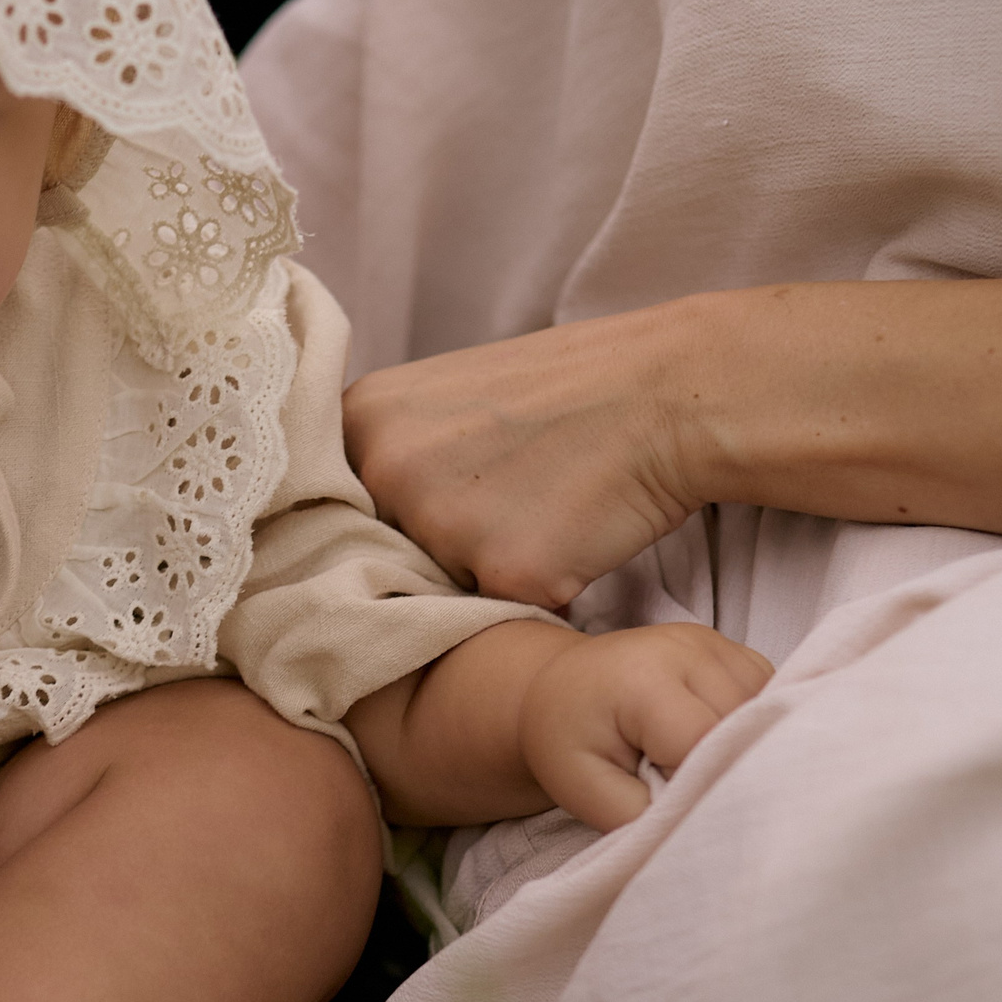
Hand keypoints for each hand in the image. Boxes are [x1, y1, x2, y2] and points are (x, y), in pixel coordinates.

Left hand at [343, 303, 703, 609]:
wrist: (668, 394)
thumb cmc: (562, 395)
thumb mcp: (444, 400)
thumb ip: (385, 455)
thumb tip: (342, 534)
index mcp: (363, 418)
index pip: (332, 508)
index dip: (373, 521)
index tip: (413, 510)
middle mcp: (386, 470)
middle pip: (378, 554)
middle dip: (425, 548)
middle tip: (496, 499)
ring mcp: (441, 524)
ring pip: (434, 587)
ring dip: (478, 570)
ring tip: (534, 511)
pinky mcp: (501, 572)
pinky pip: (495, 607)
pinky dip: (531, 586)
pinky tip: (565, 536)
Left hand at [519, 624, 772, 830]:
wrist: (561, 687)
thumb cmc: (567, 741)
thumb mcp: (584, 790)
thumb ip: (644, 816)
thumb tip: (701, 830)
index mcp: (643, 679)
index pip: (703, 743)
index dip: (698, 784)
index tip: (674, 804)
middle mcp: (688, 649)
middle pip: (742, 724)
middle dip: (723, 767)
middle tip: (683, 786)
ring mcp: (716, 644)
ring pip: (766, 709)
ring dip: (743, 744)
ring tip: (694, 759)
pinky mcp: (733, 651)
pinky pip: (767, 694)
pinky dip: (751, 724)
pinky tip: (717, 737)